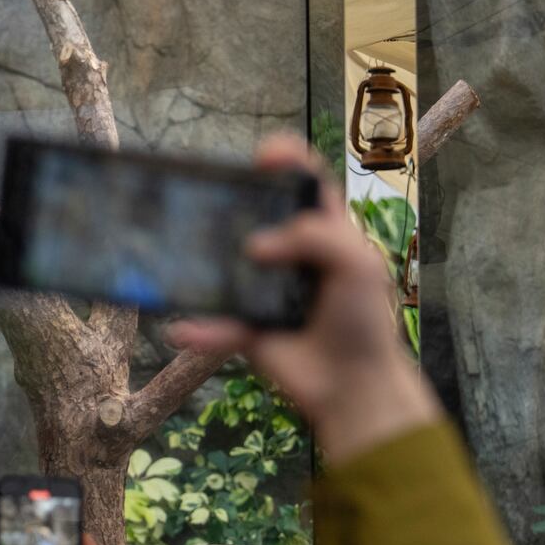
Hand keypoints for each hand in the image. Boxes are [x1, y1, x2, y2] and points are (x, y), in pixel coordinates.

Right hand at [166, 134, 439, 465]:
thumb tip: (255, 246)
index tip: (262, 158)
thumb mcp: (357, 264)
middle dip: (232, 203)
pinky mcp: (247, 328)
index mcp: (325, 232)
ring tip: (181, 252)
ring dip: (203, 261)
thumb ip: (316, 237)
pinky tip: (181, 328)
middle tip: (211, 198)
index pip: (305, 183)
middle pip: (256, 216)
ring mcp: (265, 290)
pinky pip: (215, 324)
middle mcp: (291, 255)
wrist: (354, 386)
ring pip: (226, 266)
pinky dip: (199, 328)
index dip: (286, 160)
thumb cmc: (364, 320)